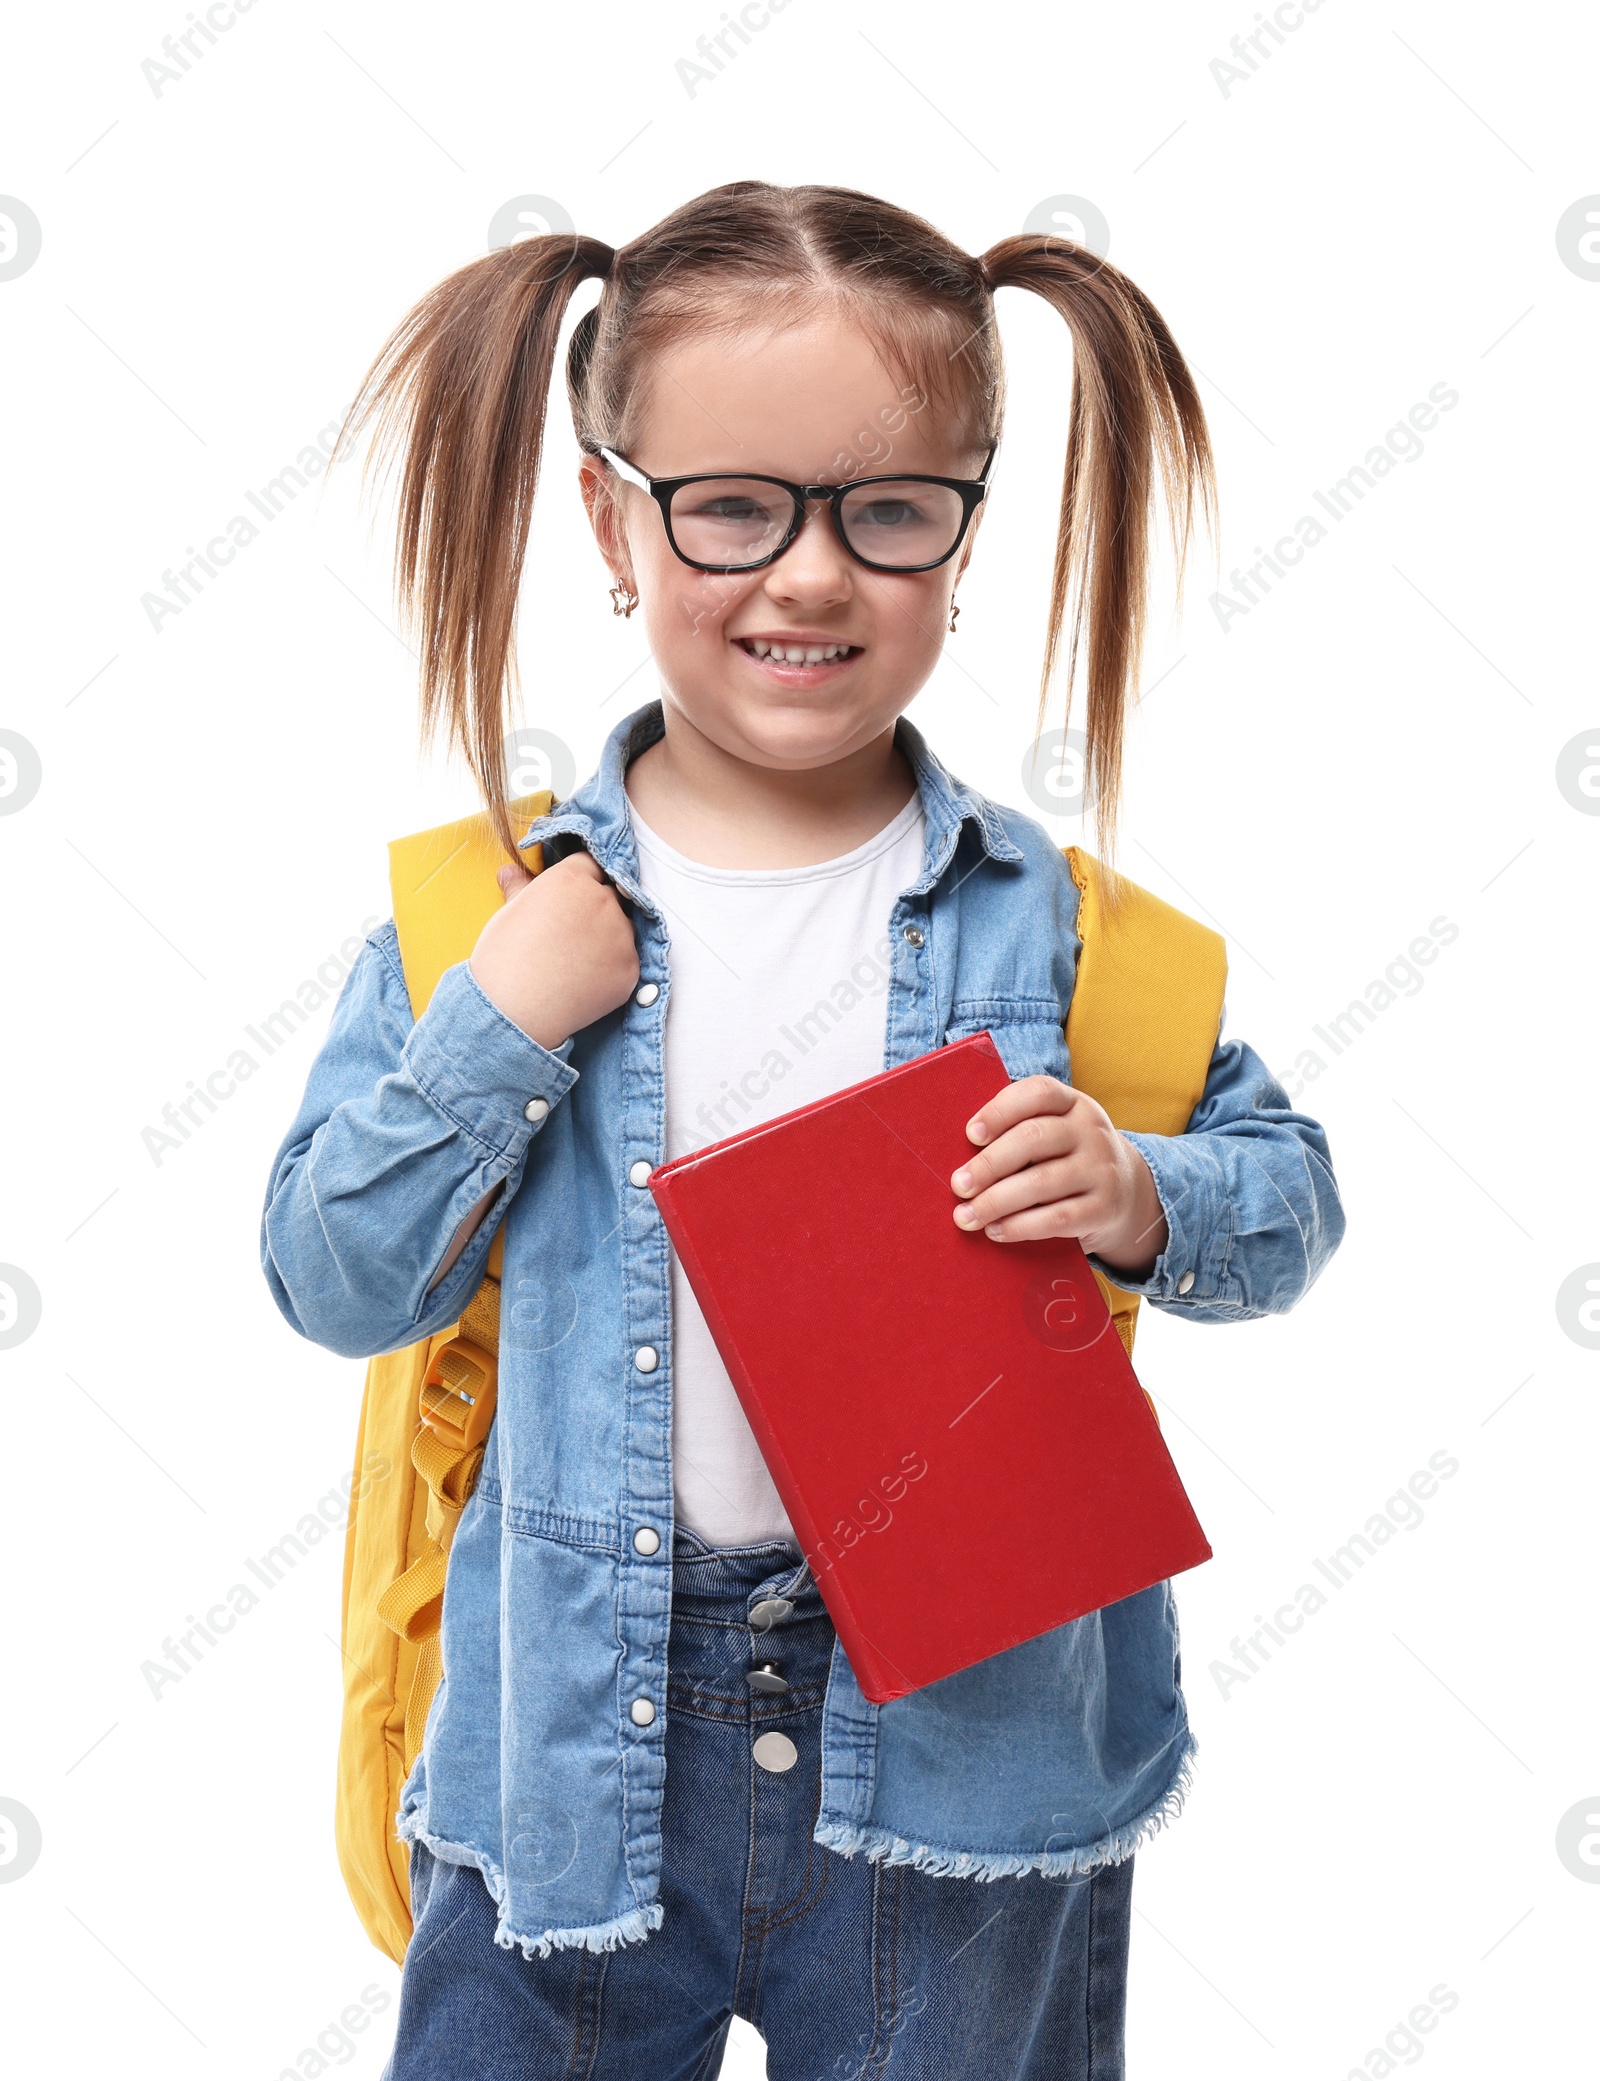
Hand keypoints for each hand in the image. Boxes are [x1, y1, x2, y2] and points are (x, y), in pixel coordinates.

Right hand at [469, 851, 639, 1048]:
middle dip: (593, 909)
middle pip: (609, 895)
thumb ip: (520, 887)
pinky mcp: (630, 969)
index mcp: (572, 879)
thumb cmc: (504, 957)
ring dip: (606, 939)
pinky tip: (584, 981)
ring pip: (621, 929)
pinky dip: (611, 970)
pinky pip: (626, 962)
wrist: (515, 1010)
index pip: (589, 864)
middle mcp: (603, 900)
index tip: (568, 899)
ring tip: (574, 962)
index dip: (579, 880)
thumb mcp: (508, 913)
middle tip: (568, 936)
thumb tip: (509, 870)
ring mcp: (621, 936)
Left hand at [950, 1075, 1167, 1278]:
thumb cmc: (1067, 1158)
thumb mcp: (1056, 1133)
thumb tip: (961, 1158)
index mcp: (1073, 1103)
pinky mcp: (1103, 1208)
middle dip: (989, 1163)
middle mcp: (1091, 1131)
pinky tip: (995, 1231)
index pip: (1038, 1093)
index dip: (1000, 1110)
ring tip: (966, 1215)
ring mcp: (1101, 1169)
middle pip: (1034, 1138)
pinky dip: (1020, 1226)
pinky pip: (1056, 1218)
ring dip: (996, 1201)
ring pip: (1041, 1182)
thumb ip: (1018, 1133)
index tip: (971, 1134)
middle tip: (958, 1185)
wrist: (1127, 1193)